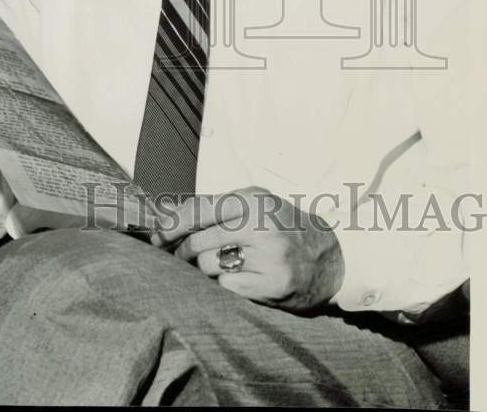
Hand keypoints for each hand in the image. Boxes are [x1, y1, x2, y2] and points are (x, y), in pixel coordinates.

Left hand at [151, 187, 343, 311]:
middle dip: (183, 253)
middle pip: (198, 242)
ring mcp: (268, 255)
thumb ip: (216, 209)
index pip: (197, 210)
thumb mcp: (254, 204)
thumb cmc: (282, 227)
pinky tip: (240, 278)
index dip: (170, 226)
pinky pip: (227, 287)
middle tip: (181, 257)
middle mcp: (260, 224)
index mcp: (251, 199)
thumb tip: (167, 220)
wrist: (330, 254)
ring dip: (205, 270)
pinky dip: (226, 285)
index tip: (156, 238)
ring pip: (209, 266)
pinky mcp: (273, 284)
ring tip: (218, 266)